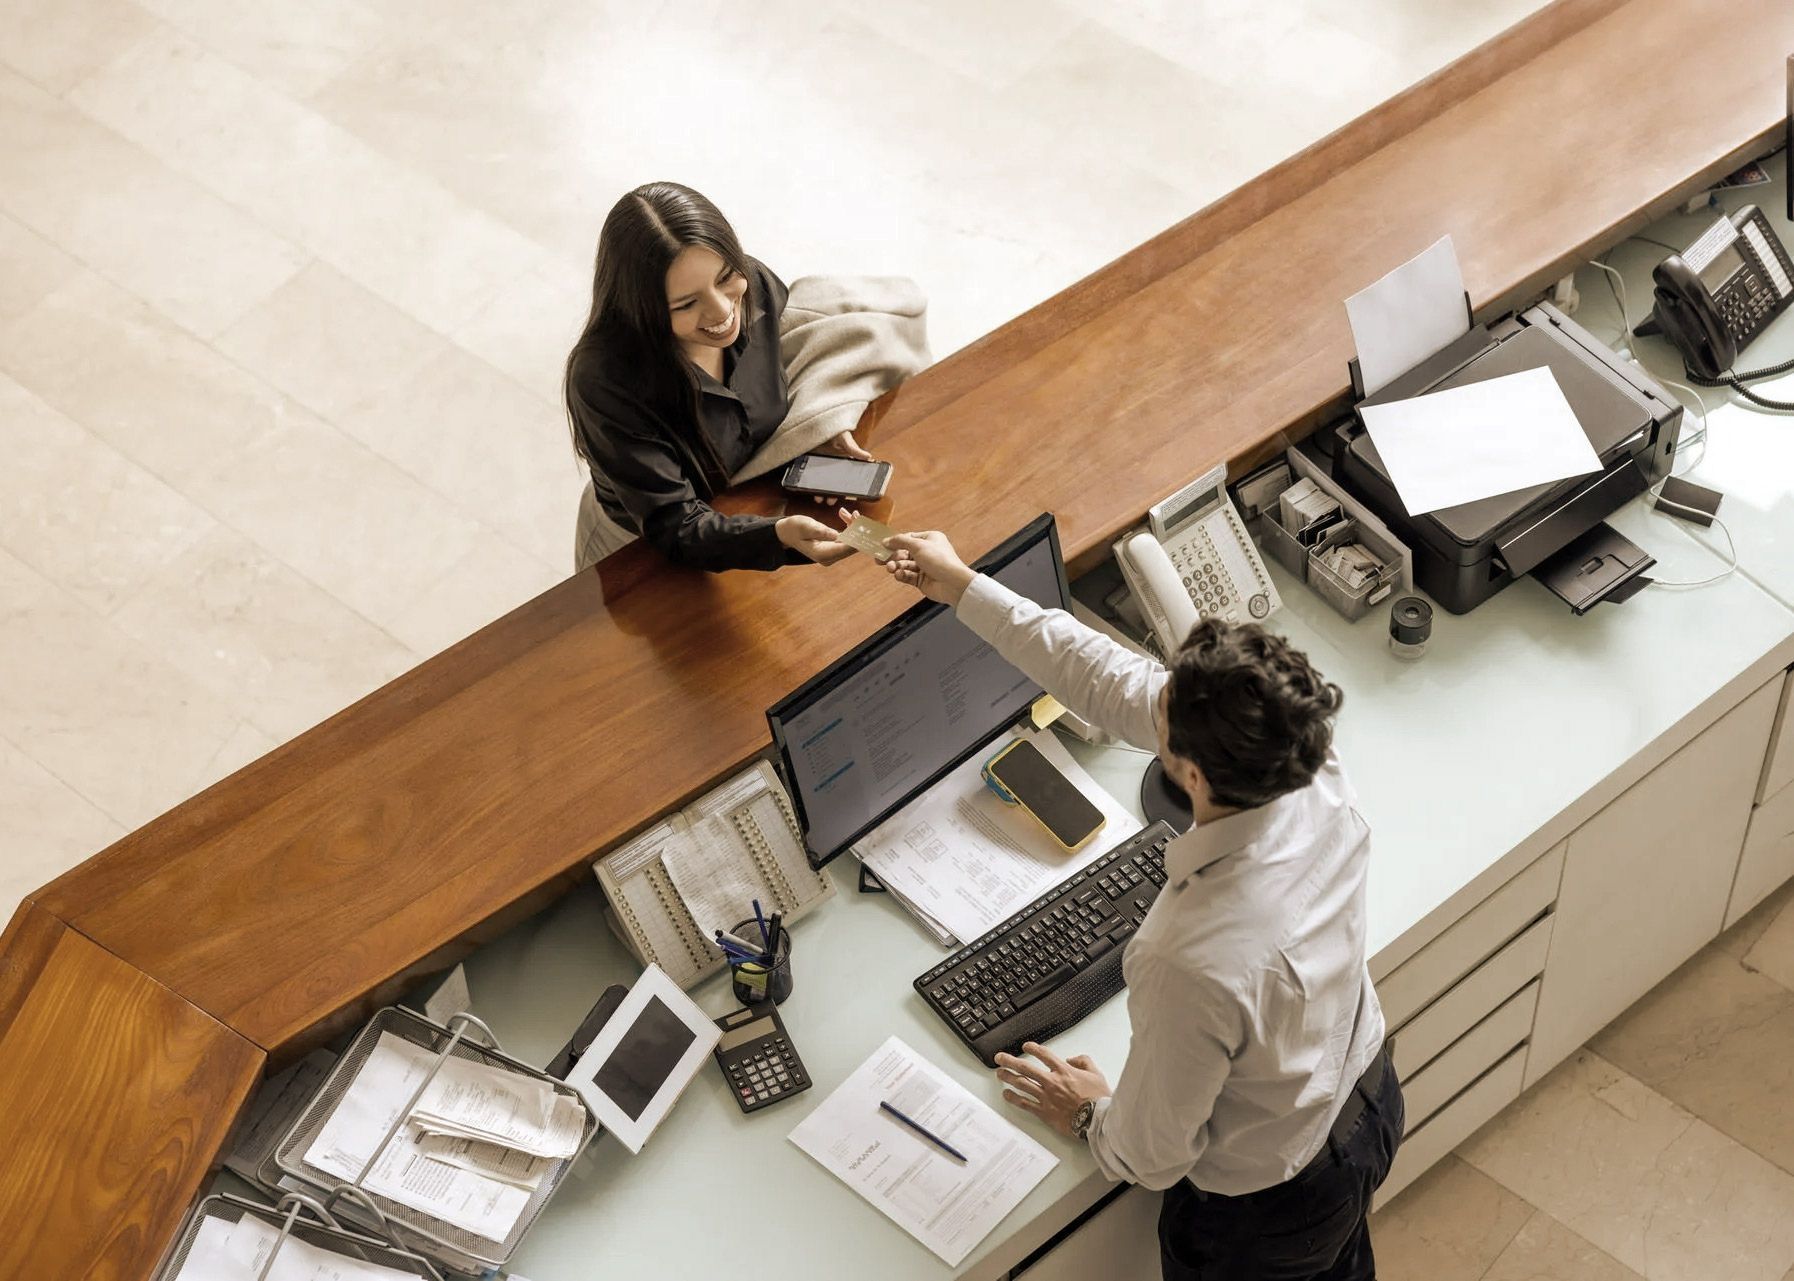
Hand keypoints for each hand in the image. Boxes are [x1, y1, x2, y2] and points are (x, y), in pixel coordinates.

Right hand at [776, 514, 854, 565]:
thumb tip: (836, 535)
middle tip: (854, 513)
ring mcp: (833, 553)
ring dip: (853, 526)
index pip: (847, 548)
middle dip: (857, 529)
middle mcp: (830, 557)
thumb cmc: (794, 528)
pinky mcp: (834, 547)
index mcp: (823, 554)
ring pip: (852, 541)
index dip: (857, 535)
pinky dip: (849, 527)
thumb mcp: (805, 526)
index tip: (858, 521)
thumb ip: (820, 531)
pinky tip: (844, 515)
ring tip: (847, 512)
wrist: (787, 532)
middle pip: (852, 546)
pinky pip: (847, 538)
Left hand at [807, 431, 873, 504]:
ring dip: (819, 491)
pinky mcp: (807, 462)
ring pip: (820, 481)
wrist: (813, 420)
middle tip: (830, 501)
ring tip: (818, 498)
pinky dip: (807, 483)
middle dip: (831, 493)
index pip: (846, 477)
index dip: (846, 488)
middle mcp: (831, 464)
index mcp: (842, 460)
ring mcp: (818, 464)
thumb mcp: (844, 438)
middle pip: (832, 482)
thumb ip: (854, 448)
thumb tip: (869, 457)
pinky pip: (807, 474)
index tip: (846, 497)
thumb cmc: (833, 427)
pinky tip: (806, 489)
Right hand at [884, 531, 976, 605]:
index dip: (895, 542)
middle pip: (904, 552)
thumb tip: (886, 540)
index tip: (882, 546)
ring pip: (905, 565)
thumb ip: (900, 541)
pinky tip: (899, 575)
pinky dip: (902, 575)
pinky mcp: (922, 580)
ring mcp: (925, 567)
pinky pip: (908, 576)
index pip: (908, 538)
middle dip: (893, 556)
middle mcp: (928, 552)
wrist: (952, 583)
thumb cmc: (940, 560)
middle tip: (881, 560)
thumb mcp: (918, 545)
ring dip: (896, 566)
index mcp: (930, 539)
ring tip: (890, 568)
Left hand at [995, 1043, 1112, 1137]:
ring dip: (1008, 1077)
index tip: (1026, 1046)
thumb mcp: (1096, 1074)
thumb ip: (1084, 1061)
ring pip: (1021, 1084)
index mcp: (1063, 1071)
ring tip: (1000, 1074)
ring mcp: (1046, 1097)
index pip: (1043, 1055)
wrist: (1096, 1120)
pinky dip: (1014, 1099)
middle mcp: (1051, 1082)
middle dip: (1010, 1061)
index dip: (1033, 1048)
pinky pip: (1025, 1104)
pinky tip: (1006, 1095)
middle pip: (1025, 1067)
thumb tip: (1072, 1058)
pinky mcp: (1044, 1112)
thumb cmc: (1097, 1099)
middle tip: (999, 1058)